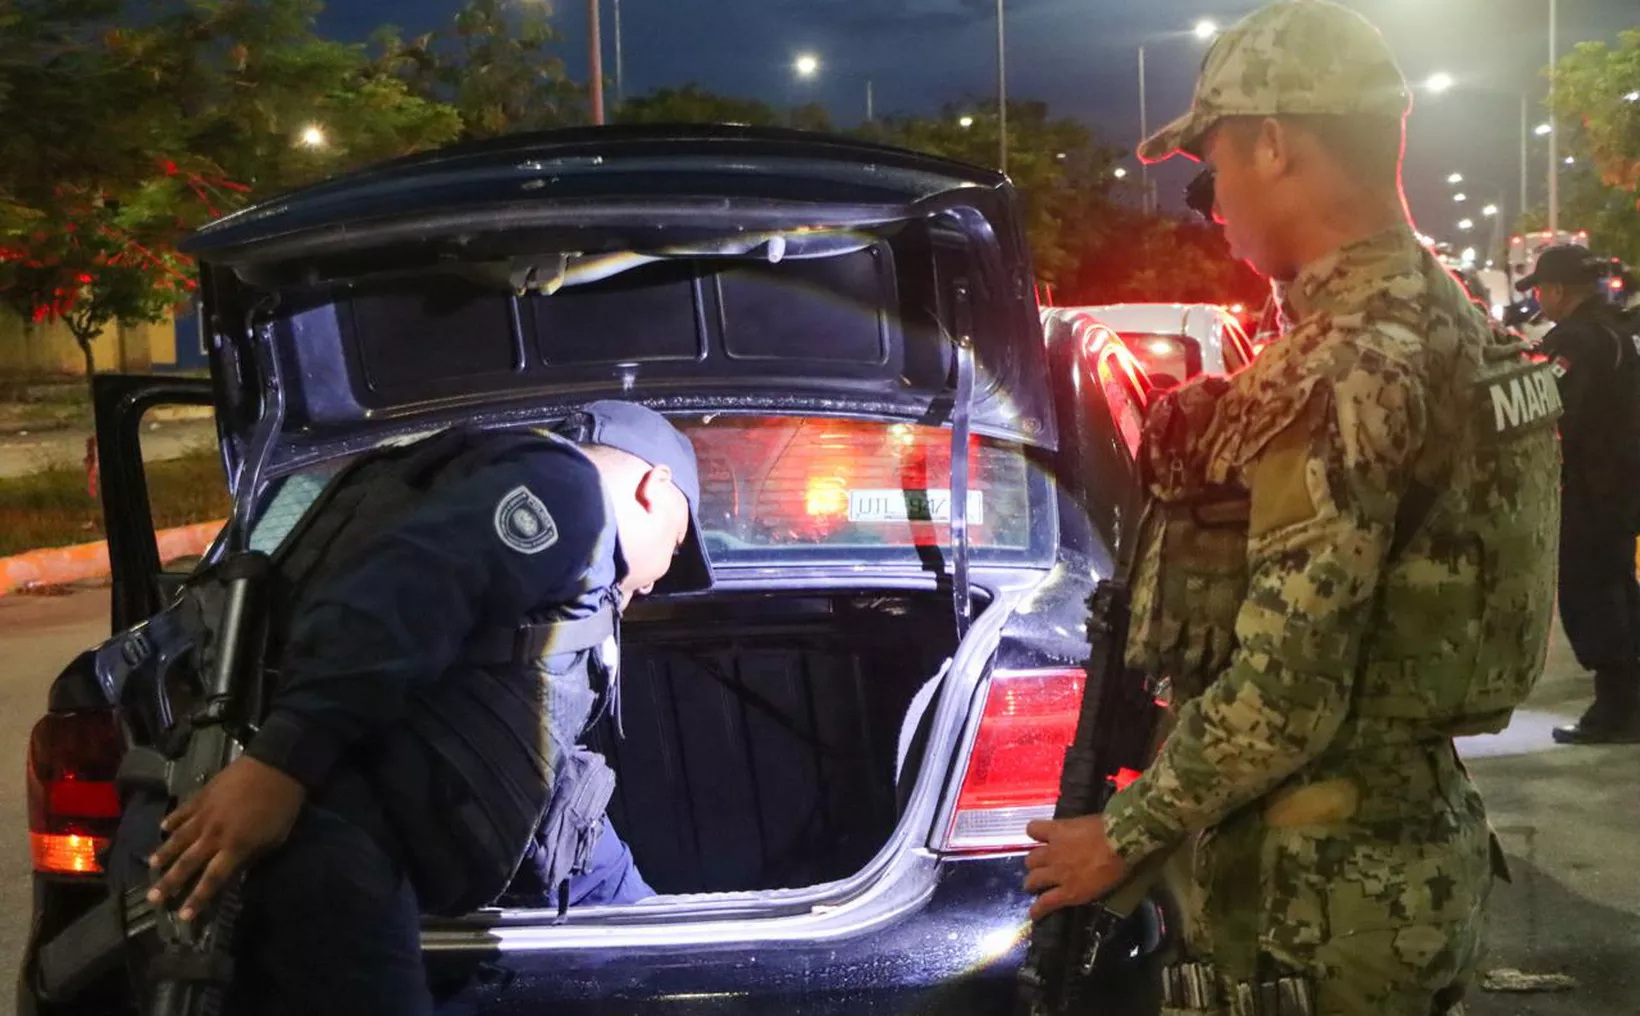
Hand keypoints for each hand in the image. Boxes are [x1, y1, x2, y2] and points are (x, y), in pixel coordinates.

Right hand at [147, 756, 305, 920]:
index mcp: (235, 847)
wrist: (277, 766)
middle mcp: (214, 834)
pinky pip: (182, 811)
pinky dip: (172, 820)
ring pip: (178, 838)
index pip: (211, 880)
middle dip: (169, 883)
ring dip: (164, 853)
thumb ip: (252, 855)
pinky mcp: (202, 795)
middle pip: (186, 863)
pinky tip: (163, 827)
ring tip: (151, 866)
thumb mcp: (275, 839)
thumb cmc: (282, 806)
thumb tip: (235, 867)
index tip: (182, 916)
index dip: (197, 899)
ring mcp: (205, 814)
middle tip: (152, 898)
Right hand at [1022, 815, 1126, 921]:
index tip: (1033, 913)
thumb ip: (1084, 890)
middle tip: (1038, 880)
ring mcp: (1053, 851)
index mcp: (1071, 892)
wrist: (1120, 842)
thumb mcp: (1101, 889)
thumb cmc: (1118, 868)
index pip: (1044, 904)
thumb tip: (1078, 889)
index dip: (1036, 910)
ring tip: (1038, 860)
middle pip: (1033, 880)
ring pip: (1030, 859)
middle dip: (1033, 882)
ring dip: (1034, 862)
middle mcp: (1056, 873)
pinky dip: (1034, 831)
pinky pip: (1033, 829)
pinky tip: (1038, 833)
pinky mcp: (1054, 830)